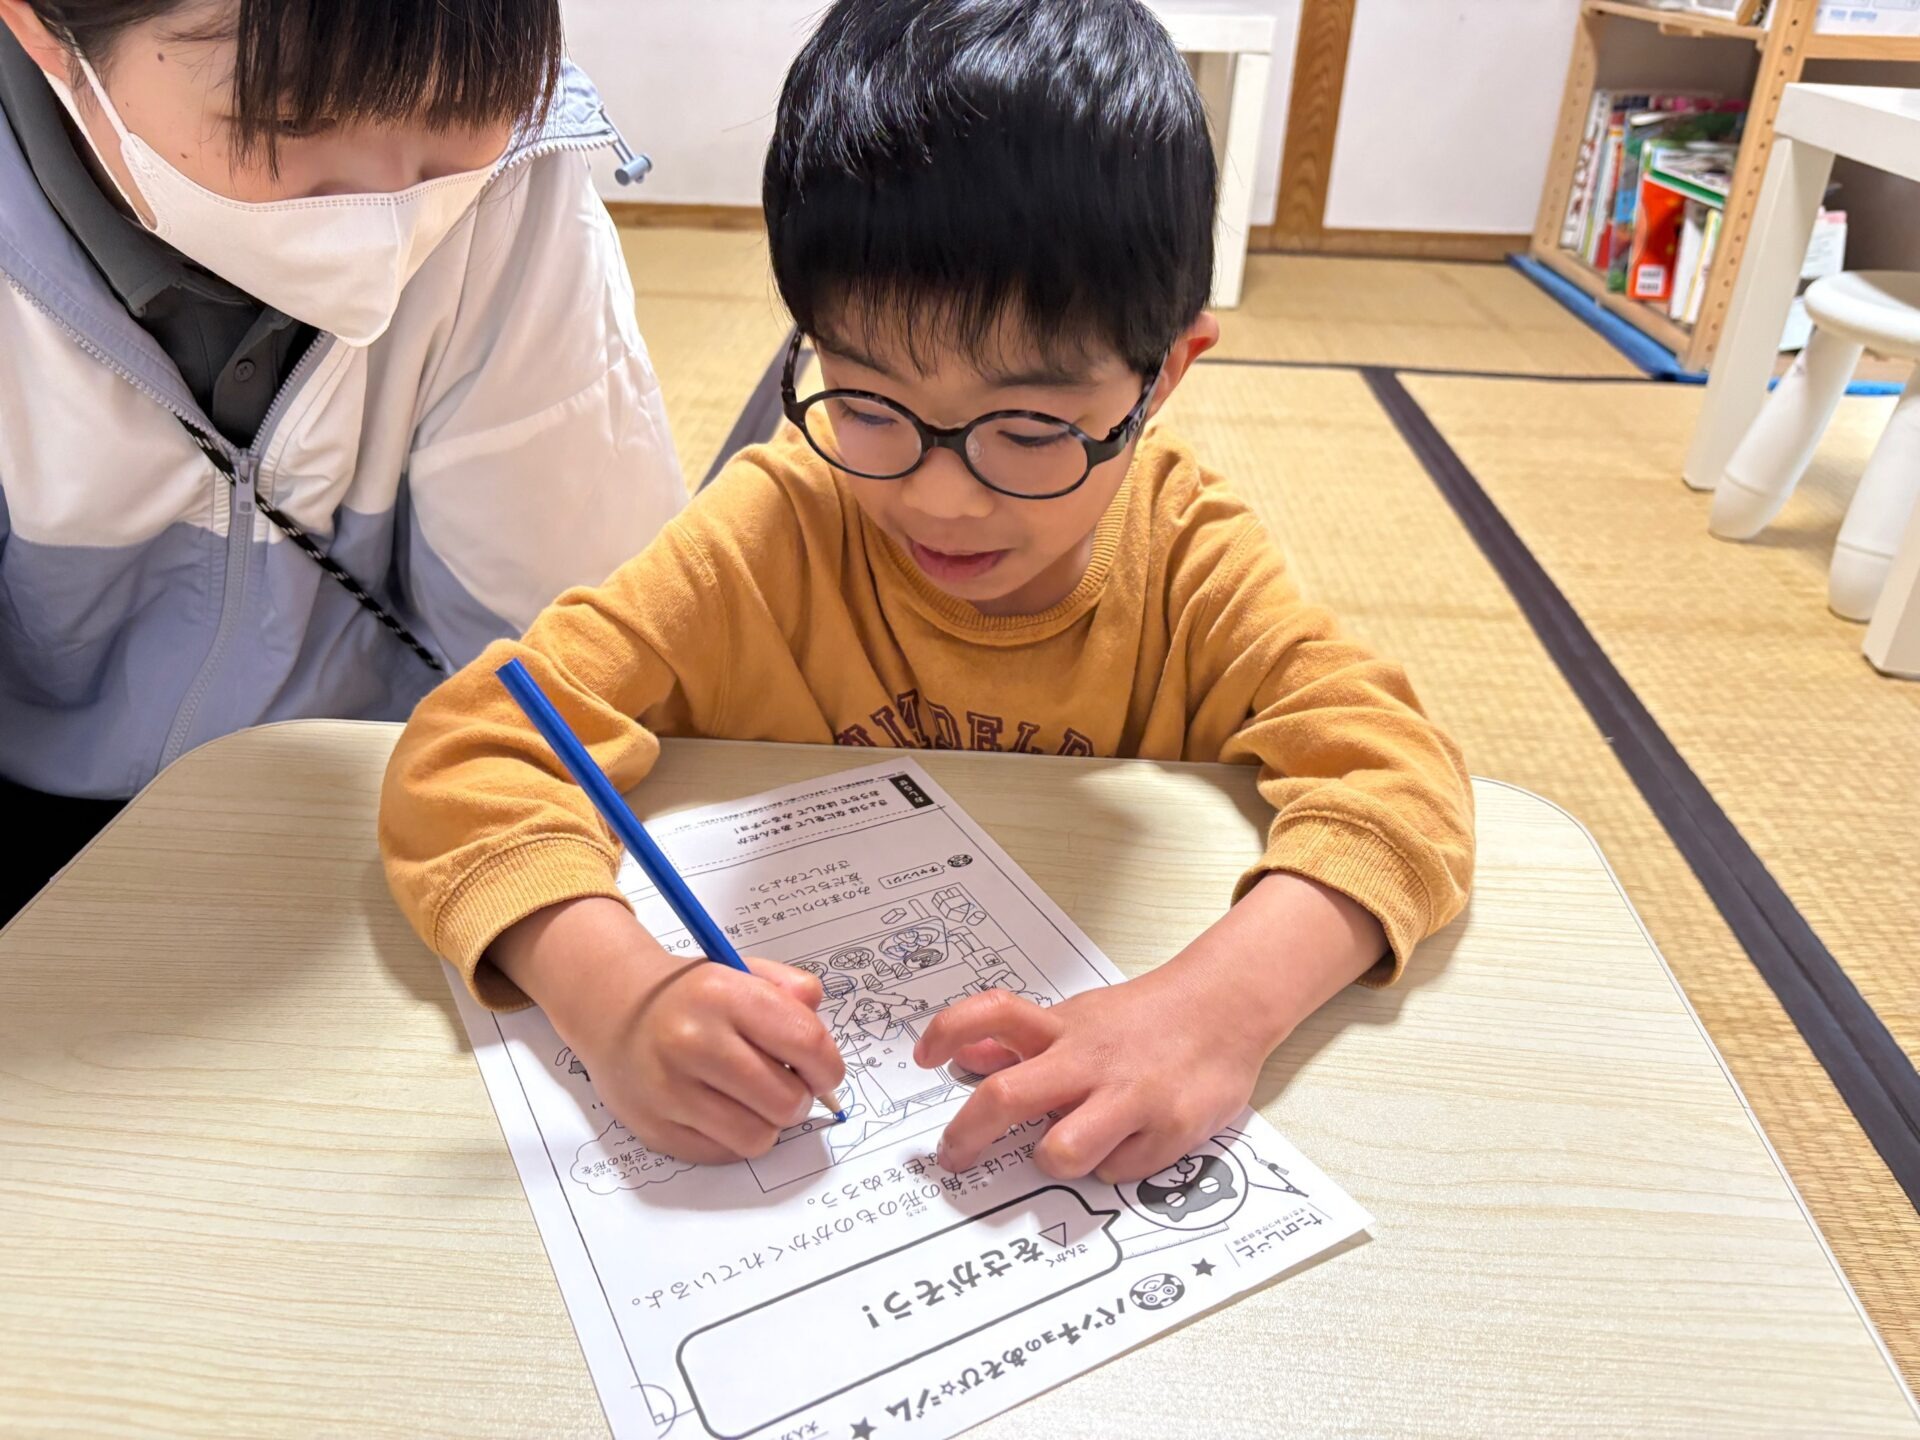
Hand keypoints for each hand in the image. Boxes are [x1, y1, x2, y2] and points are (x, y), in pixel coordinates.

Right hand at [491, 898, 845, 1164]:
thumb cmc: (690, 995)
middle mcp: (693, 1042)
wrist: (612, 1010)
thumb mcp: (740, 971)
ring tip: (753, 1098)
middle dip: (799, 1098)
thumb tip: (821, 1033)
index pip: (806, 1043)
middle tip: (786, 1085)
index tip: (824, 1071)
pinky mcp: (656, 1128)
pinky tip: (720, 1109)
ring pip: (758, 1136)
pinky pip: (724, 1153)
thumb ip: (790, 990)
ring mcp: (670, 1090)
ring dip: (767, 1123)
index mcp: (722, 995)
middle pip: (786, 1100)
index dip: (828, 1066)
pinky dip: (733, 1138)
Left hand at [915, 873, 1384, 1183]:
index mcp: (1064, 1029)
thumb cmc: (1146, 1020)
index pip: (994, 1014)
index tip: (923, 1056)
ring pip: (1060, 1152)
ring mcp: (1129, 1098)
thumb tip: (966, 1053)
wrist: (1226, 1010)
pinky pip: (1115, 1173)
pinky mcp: (1167, 1132)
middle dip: (967, 1135)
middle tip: (954, 1156)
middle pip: (1007, 1096)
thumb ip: (1023, 1038)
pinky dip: (1112, 1167)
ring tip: (1064, 1150)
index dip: (948, 1032)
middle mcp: (1089, 1061)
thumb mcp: (1079, 1017)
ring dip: (1052, 1160)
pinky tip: (1126, 1144)